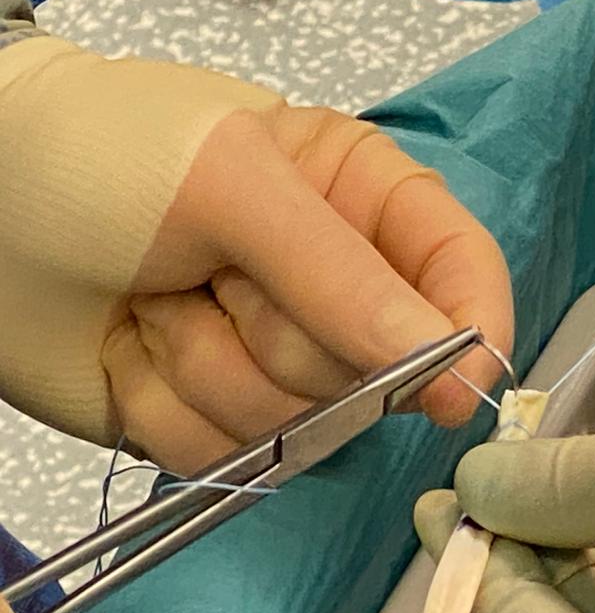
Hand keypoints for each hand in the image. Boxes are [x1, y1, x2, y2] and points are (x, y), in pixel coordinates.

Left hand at [0, 37, 512, 474]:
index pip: (461, 272)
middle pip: (375, 370)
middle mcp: (337, 289)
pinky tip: (132, 344)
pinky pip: (228, 459)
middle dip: (280, 335)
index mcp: (363, 202)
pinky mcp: (220, 417)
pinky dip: (163, 407)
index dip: (471, 332)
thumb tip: (441, 359)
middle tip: (210, 273)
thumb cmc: (104, 154)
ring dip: (207, 368)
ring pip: (299, 425)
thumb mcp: (229, 182)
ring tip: (156, 299)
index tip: (449, 389)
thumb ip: (340, 272)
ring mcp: (278, 360)